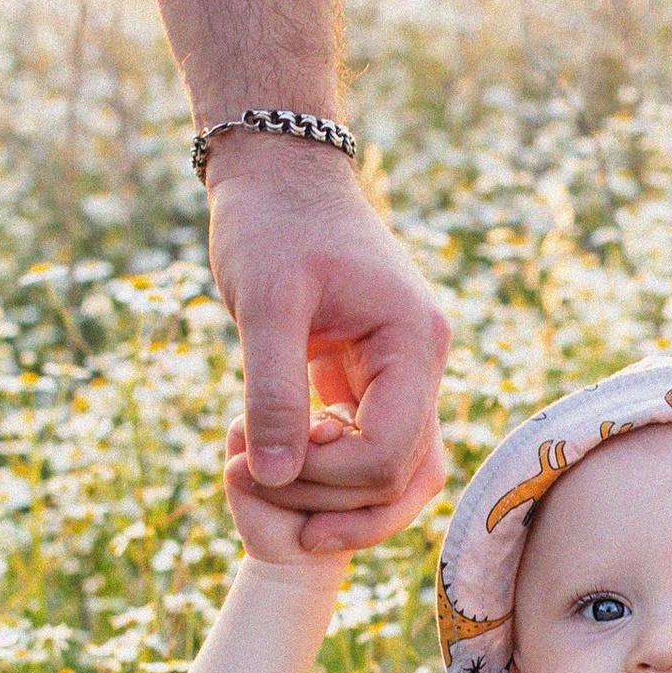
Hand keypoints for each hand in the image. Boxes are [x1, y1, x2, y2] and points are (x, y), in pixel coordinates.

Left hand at [206, 140, 451, 550]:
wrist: (279, 174)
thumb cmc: (270, 223)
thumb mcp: (263, 302)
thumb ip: (272, 392)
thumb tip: (274, 478)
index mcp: (414, 343)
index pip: (389, 453)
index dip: (325, 478)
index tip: (258, 459)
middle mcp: (426, 365)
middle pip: (398, 478)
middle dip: (323, 493)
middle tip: (245, 467)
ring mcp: (407, 376)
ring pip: (396, 477)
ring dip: (334, 498)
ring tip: (264, 480)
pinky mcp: (378, 382)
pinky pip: (373, 452)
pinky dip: (330, 473)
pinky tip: (279, 464)